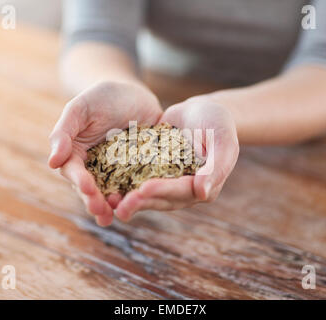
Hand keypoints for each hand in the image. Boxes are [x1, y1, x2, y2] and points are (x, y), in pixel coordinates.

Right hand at [48, 81, 161, 225]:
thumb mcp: (81, 108)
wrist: (134, 94)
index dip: (79, 181)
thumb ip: (64, 132)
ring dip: (114, 206)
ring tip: (118, 214)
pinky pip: (137, 185)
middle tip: (100, 210)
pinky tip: (142, 202)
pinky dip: (138, 195)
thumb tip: (52, 162)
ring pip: (113, 193)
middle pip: (92, 190)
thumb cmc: (102, 98)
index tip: (87, 187)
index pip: (74, 172)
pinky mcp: (139, 172)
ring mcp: (118, 173)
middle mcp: (95, 169)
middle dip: (95, 201)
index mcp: (76, 155)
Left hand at [114, 96, 238, 220]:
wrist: (202, 111)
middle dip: (140, 201)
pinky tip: (103, 183)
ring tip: (108, 201)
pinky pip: (136, 179)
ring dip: (127, 198)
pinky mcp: (151, 172)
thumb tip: (203, 194)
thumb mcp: (222, 141)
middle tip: (119, 204)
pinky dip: (121, 182)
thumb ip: (216, 167)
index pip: (182, 192)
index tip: (144, 189)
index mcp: (202, 186)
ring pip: (146, 194)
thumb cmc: (218, 124)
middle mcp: (183, 190)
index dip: (163, 191)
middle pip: (160, 198)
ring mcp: (166, 182)